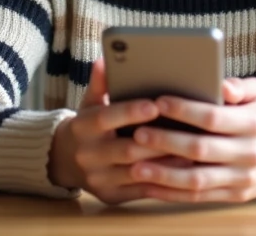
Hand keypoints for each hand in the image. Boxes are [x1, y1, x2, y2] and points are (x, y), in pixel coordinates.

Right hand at [48, 58, 173, 203]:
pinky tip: (183, 170)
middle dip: (157, 141)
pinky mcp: (110, 196)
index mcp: (83, 127)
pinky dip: (163, 181)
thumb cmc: (88, 125)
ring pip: (137, 173)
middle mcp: (88, 155)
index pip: (107, 118)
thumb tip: (105, 58)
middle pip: (126, 150)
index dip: (131, 111)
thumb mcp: (90, 102)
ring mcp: (99, 179)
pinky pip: (141, 191)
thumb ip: (100, 82)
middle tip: (186, 130)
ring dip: (166, 163)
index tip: (155, 105)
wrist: (64, 159)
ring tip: (191, 149)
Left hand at [127, 77, 255, 202]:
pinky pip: (200, 197)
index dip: (184, 110)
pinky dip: (173, 194)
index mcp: (254, 124)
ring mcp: (243, 178)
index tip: (159, 101)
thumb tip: (219, 84)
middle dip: (166, 143)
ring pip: (197, 180)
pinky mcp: (237, 196)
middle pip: (200, 150)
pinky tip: (151, 187)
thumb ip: (238, 85)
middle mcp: (249, 153)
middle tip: (138, 134)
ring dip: (164, 175)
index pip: (213, 117)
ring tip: (136, 167)